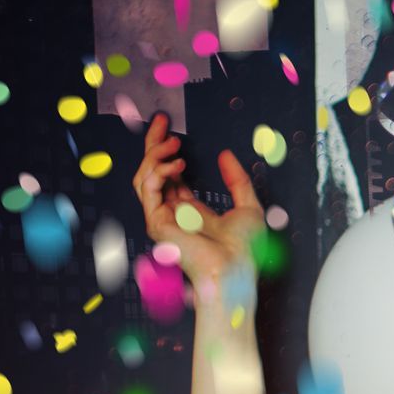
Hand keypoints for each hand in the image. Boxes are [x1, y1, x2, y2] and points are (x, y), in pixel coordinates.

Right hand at [131, 112, 263, 302]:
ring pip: (145, 177)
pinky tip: (177, 165)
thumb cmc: (243, 251)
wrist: (235, 272)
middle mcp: (172, 212)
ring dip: (156, 155)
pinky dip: (158, 171)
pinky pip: (147, 189)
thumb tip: (226, 155)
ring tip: (174, 143)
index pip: (170, 174)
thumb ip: (237, 180)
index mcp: (190, 210)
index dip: (168, 150)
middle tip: (161, 121)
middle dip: (154, 143)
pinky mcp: (156, 222)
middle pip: (153, 170)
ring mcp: (162, 217)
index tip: (170, 128)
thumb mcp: (248, 206)